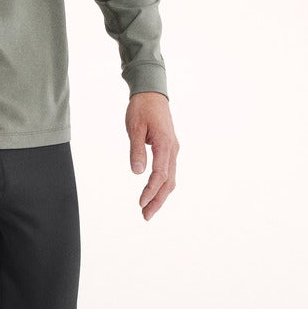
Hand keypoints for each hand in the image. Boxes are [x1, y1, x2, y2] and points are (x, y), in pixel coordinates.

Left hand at [126, 92, 177, 218]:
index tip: (141, 203)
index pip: (160, 174)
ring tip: (148, 210)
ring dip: (160, 195)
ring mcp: (173, 149)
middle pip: (168, 181)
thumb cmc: (141, 108)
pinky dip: (162, 185)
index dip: (150, 190)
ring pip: (170, 178)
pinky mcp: (169, 149)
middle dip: (157, 200)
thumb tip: (137, 172)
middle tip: (145, 216)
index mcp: (164, 144)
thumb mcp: (134, 127)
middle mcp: (172, 149)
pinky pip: (169, 171)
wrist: (152, 93)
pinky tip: (154, 193)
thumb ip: (136, 150)